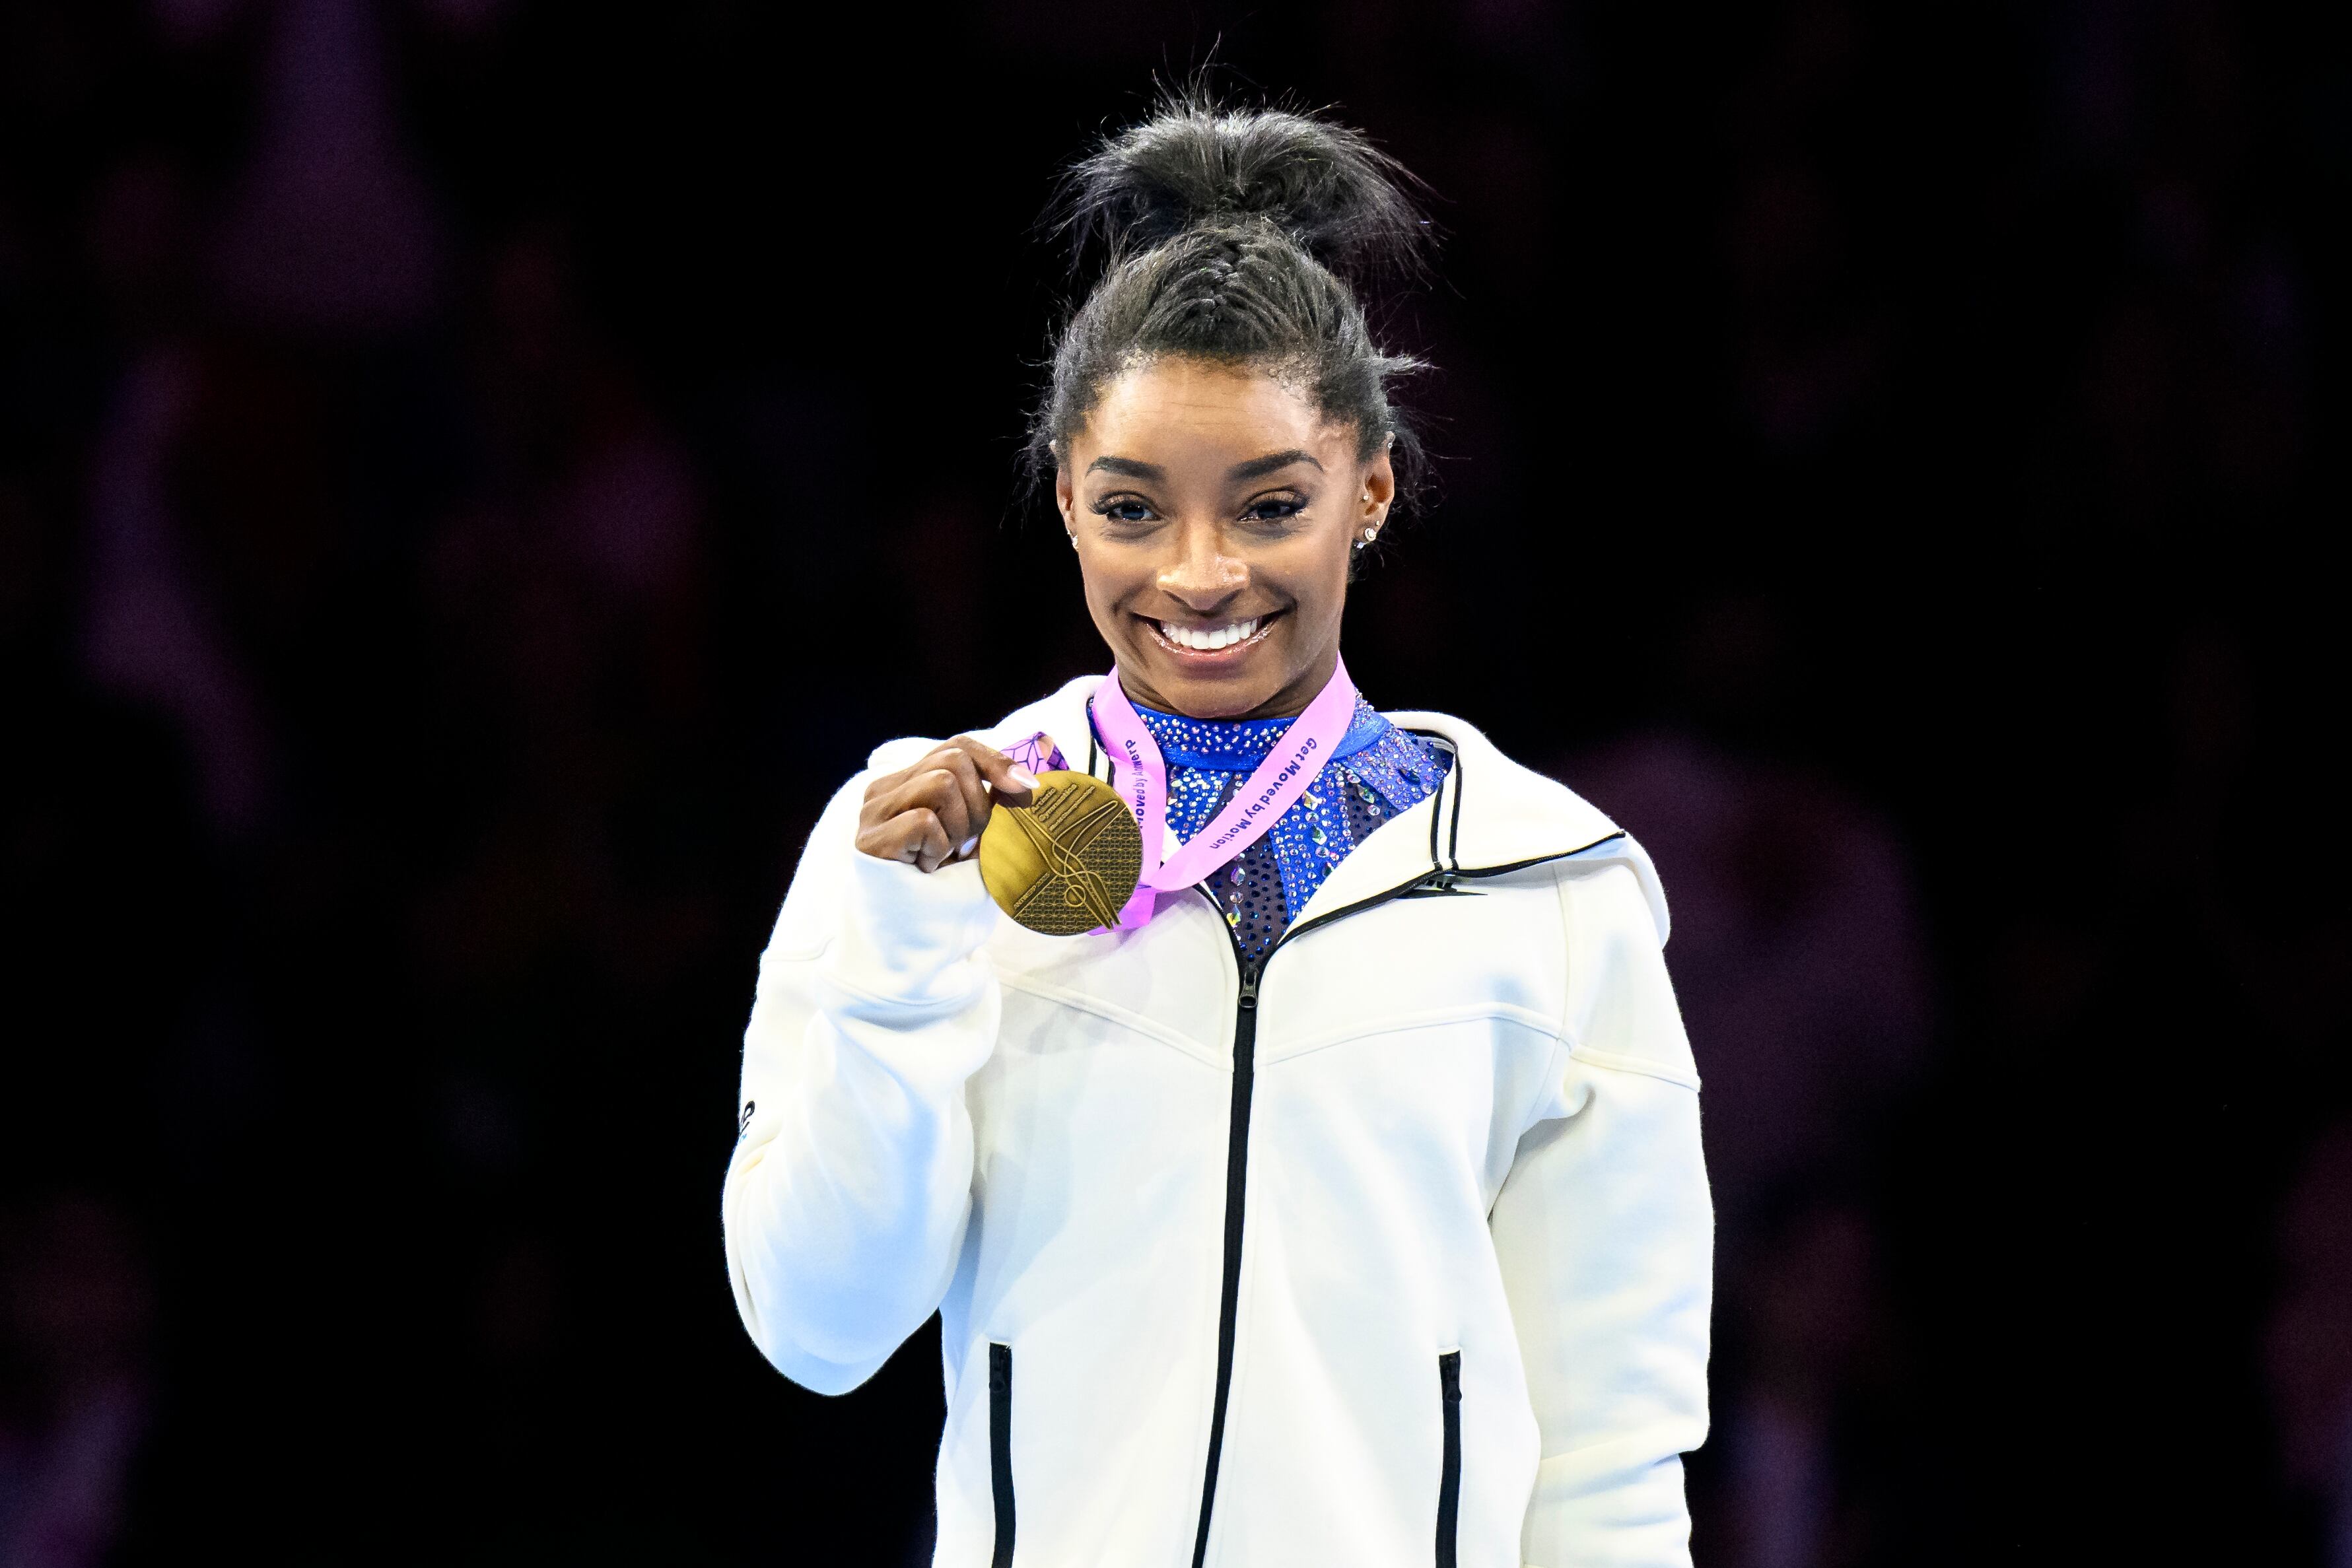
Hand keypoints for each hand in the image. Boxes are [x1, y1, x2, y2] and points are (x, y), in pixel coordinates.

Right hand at [855, 737, 1044, 871]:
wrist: (917, 942)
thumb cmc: (948, 890)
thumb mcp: (976, 838)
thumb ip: (989, 803)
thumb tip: (1025, 776)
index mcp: (909, 784)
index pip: (957, 747)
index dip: (996, 761)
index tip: (1027, 789)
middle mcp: (884, 791)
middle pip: (952, 760)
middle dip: (978, 805)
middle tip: (967, 846)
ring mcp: (872, 813)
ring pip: (941, 784)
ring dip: (959, 828)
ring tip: (944, 858)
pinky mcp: (869, 840)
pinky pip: (924, 820)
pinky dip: (938, 848)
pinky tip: (926, 870)